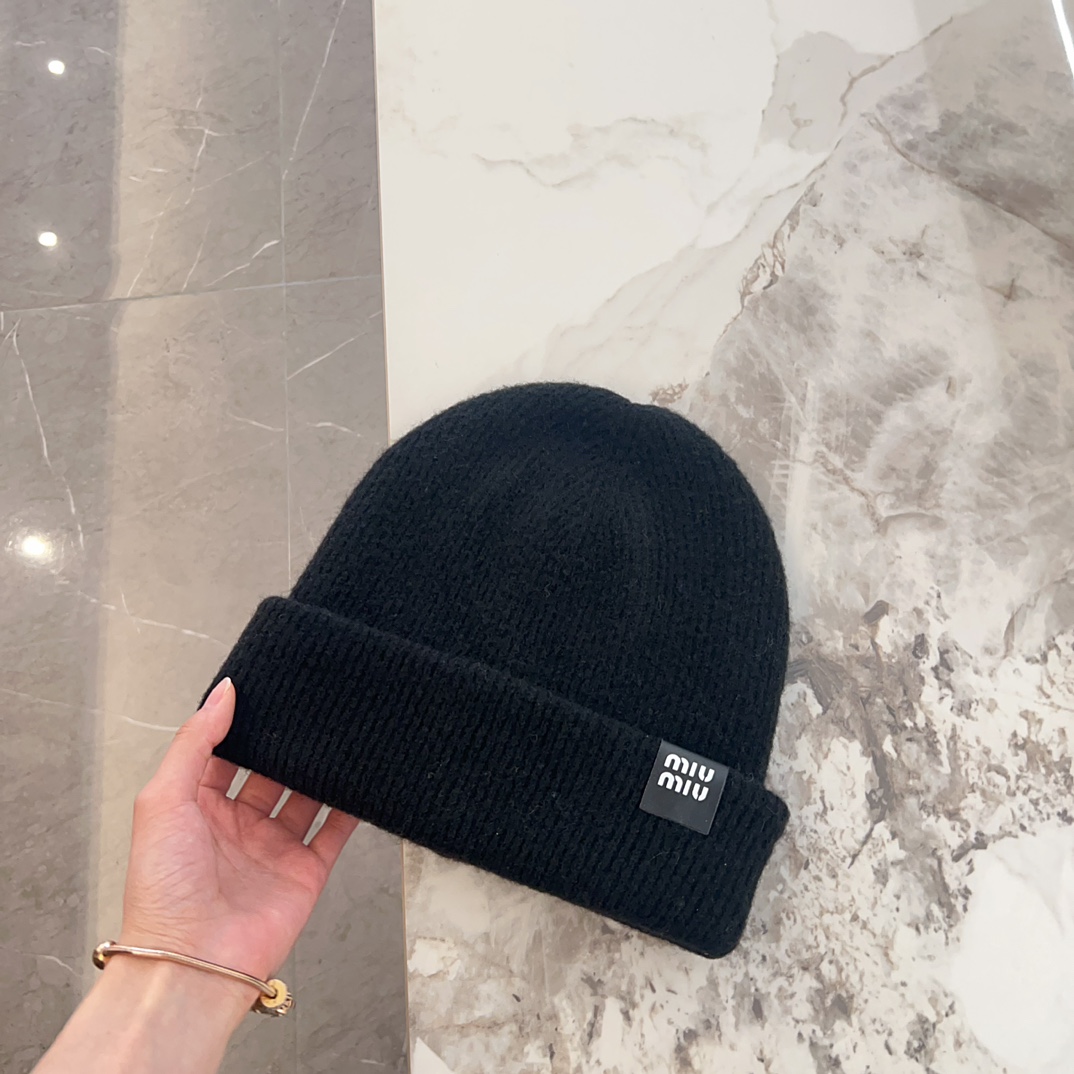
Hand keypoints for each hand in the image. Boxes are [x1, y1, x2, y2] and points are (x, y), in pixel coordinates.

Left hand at [119, 678, 357, 980]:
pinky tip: (361, 780)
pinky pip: (334, 832)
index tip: (265, 695)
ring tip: (340, 736)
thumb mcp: (163, 800)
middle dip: (287, 746)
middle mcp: (236, 828)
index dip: (241, 727)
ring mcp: (272, 850)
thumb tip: (223, 693)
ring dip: (320, 771)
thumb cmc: (163, 891)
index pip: (224, 755)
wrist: (192, 962)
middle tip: (310, 712)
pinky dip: (350, 807)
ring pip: (305, 797)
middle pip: (270, 773)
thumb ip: (195, 742)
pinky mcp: (304, 872)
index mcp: (196, 809)